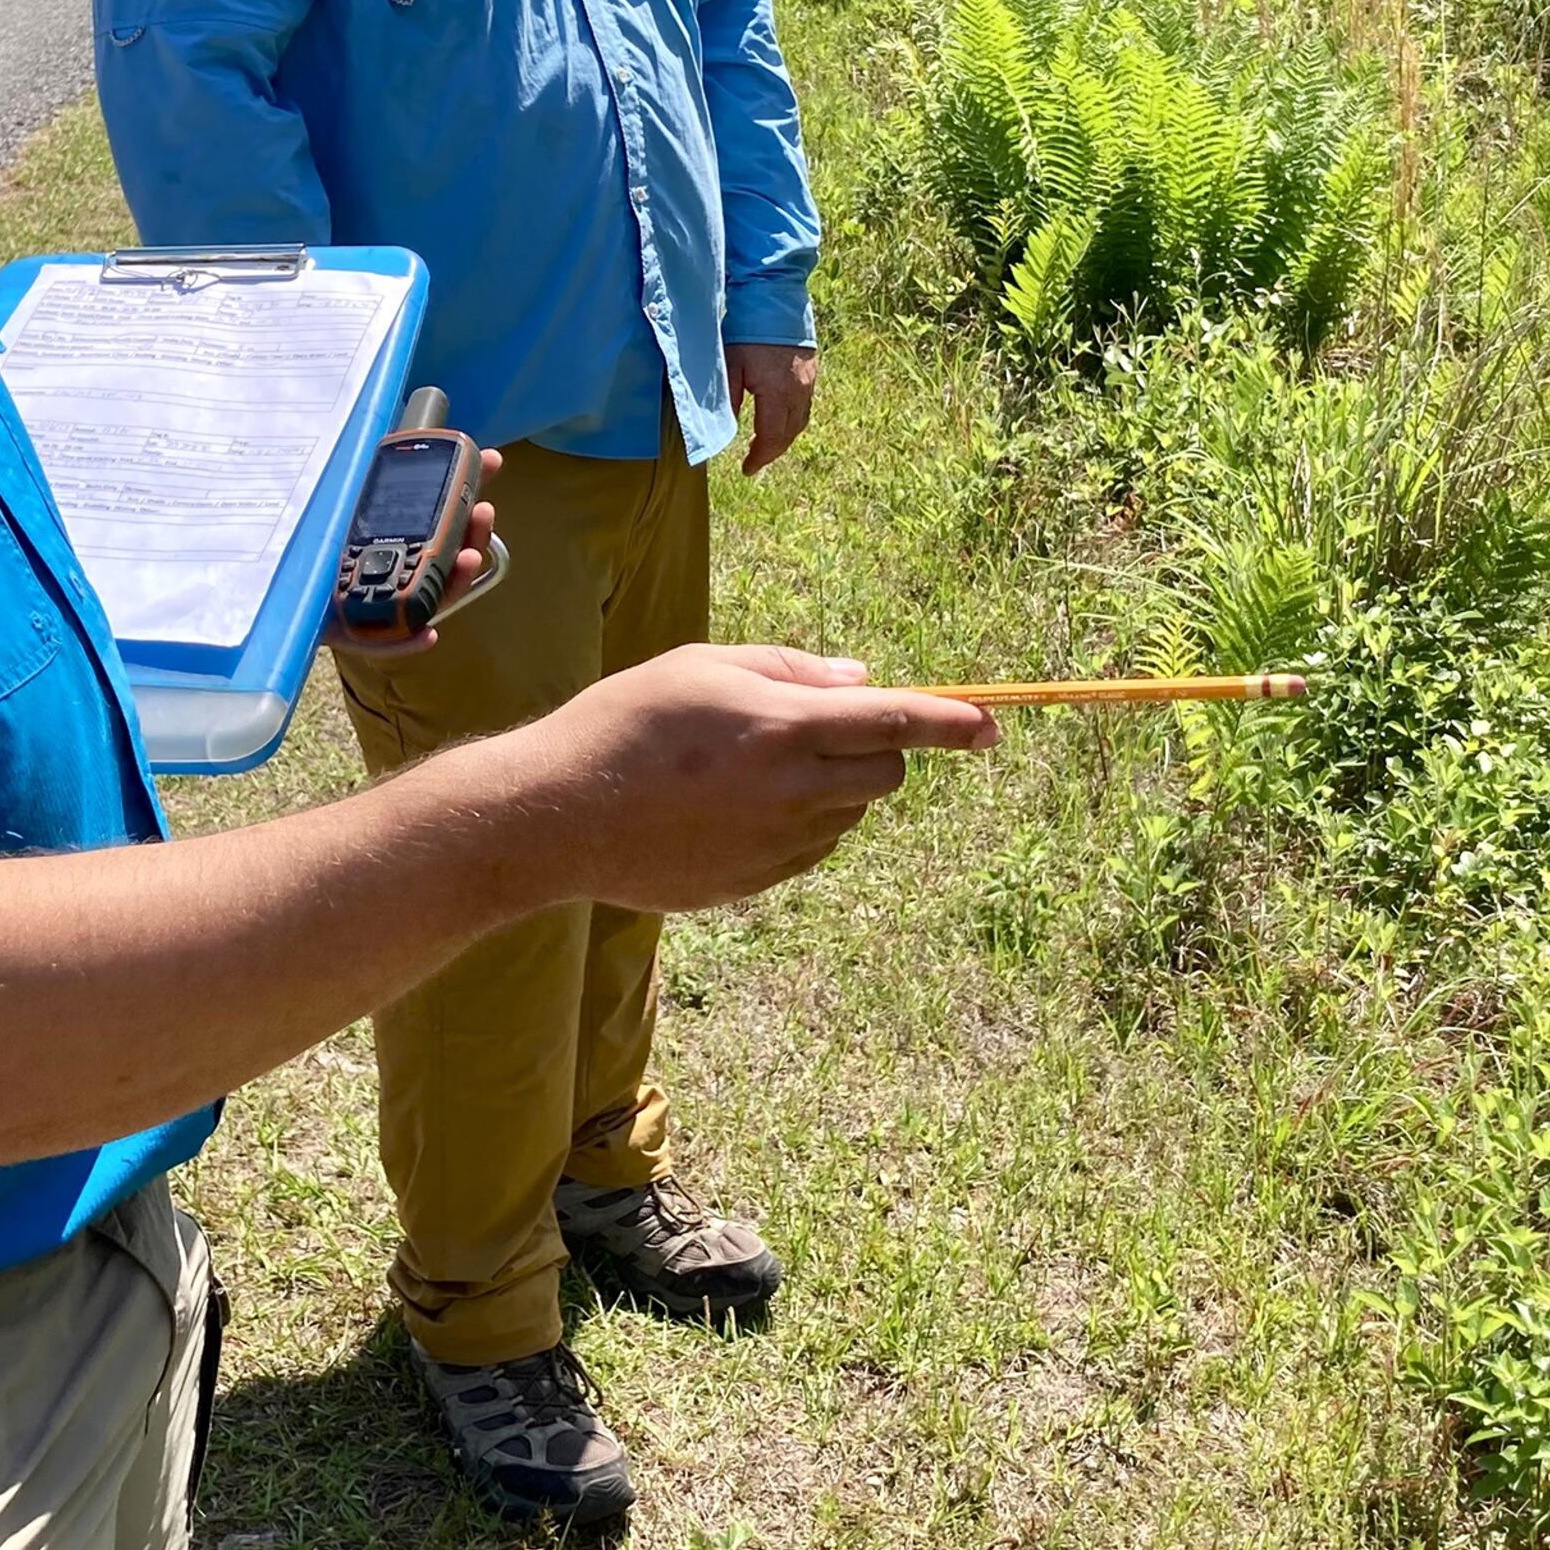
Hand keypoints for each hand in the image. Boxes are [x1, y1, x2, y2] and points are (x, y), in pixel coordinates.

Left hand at [329, 450, 504, 655]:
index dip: (469, 487)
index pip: (445, 517)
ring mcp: (389, 607)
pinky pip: (391, 643)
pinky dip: (410, 641)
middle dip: (473, 535)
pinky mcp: (363, 636)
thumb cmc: (310, 544)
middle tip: (483, 512)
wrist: (277, 590)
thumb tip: (385, 434)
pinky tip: (428, 635)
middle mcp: (403, 573)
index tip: (493, 461)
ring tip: (466, 560)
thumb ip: (363, 481)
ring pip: (432, 598)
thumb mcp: (339, 505)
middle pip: (450, 558)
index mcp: (402, 540)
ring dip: (455, 580)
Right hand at [503, 643, 994, 912]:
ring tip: (745, 769)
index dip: (952, 724)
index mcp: (784, 727)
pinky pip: (809, 850)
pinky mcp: (756, 883)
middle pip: (885, 774)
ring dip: (830, 789)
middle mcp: (792, 792)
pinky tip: (729, 808)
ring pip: (848, 815)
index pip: (896, 721)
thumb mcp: (705, 666)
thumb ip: (791, 670)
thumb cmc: (627, 722)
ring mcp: (776, 846)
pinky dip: (797, 825)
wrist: (558, 816)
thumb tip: (861, 682)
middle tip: (811, 731)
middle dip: (873, 748)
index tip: (992, 728)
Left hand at [727, 343, 818, 474]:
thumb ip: (728, 400)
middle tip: (755, 459)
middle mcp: (799, 392)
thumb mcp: (729, 366)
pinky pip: (805, 405)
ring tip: (766, 443)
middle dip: (772, 451)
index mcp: (778, 394)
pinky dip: (792, 419)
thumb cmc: (748, 330)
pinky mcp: (812, 370)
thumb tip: (725, 429)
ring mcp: (809, 381)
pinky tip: (779, 417)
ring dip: (784, 436)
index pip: (772, 438)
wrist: (774, 297)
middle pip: (789, 434)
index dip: (760, 457)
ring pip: (800, 421)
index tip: (747, 469)